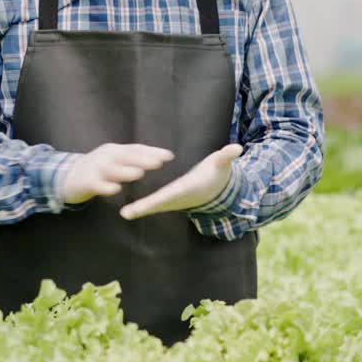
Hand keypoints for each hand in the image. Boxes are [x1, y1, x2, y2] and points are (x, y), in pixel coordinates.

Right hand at [60, 143, 174, 204]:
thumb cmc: (97, 170)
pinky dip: (106, 187)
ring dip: (125, 171)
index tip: (169, 156)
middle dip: (143, 159)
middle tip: (159, 163)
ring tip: (139, 173)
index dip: (152, 151)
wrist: (66, 177)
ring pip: (112, 169)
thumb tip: (155, 160)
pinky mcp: (86, 181)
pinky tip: (115, 190)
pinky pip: (97, 184)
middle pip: (126, 156)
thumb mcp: (114, 161)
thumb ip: (131, 161)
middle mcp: (106, 156)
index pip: (136, 149)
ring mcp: (95, 168)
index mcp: (115, 150)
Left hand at [119, 144, 242, 219]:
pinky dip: (142, 208)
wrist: (218, 190)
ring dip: (140, 210)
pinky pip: (154, 204)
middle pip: (161, 202)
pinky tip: (127, 212)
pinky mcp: (170, 200)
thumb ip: (226, 156)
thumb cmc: (217, 173)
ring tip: (124, 214)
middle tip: (127, 213)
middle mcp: (180, 195)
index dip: (163, 195)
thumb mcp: (222, 164)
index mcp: (189, 186)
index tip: (153, 200)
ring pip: (156, 206)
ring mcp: (174, 200)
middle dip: (145, 207)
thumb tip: (237, 148)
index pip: (174, 190)